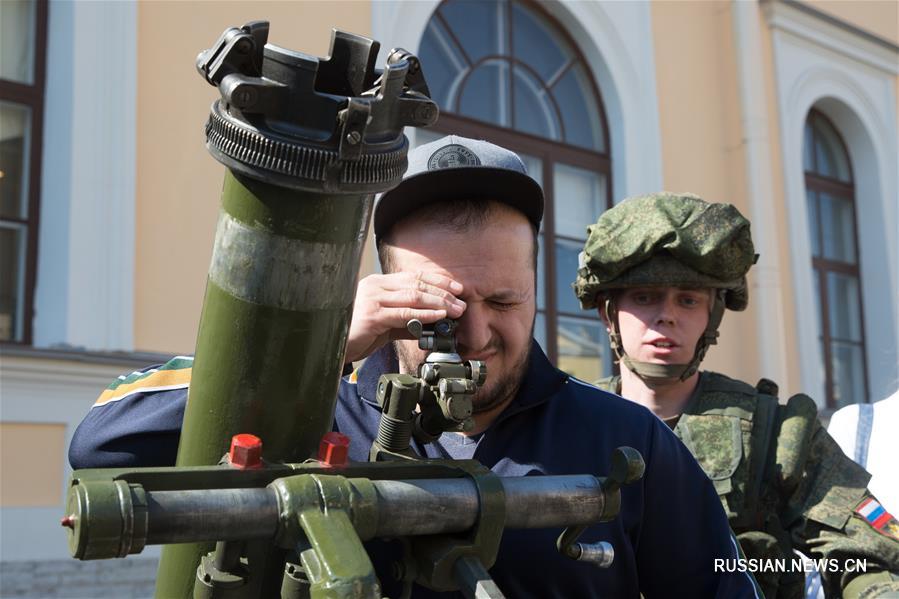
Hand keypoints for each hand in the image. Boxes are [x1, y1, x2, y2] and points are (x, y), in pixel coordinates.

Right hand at [345, 271, 465, 362]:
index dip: (437, 281)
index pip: (413, 277)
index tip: (457, 287)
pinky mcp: (373, 315)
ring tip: (456, 310)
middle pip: (416, 284)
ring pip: (413, 296)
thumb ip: (404, 322)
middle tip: (462, 301)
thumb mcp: (384, 325)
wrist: (330, 346)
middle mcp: (375, 286)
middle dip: (443, 292)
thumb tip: (429, 325)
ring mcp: (373, 299)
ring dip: (439, 303)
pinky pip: (404, 314)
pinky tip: (438, 317)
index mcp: (378, 284)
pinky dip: (424, 314)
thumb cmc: (354, 334)